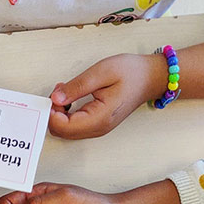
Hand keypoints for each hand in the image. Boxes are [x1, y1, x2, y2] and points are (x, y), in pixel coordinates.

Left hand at [49, 53, 166, 139]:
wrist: (151, 77)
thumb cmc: (132, 73)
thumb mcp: (102, 72)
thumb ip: (77, 86)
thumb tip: (56, 98)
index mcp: (99, 118)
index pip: (63, 127)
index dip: (52, 111)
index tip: (56, 93)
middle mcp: (97, 128)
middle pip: (61, 131)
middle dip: (53, 112)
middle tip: (59, 91)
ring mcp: (97, 128)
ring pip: (66, 130)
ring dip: (59, 112)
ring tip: (66, 91)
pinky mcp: (96, 124)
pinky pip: (73, 126)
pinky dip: (65, 113)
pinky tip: (69, 97)